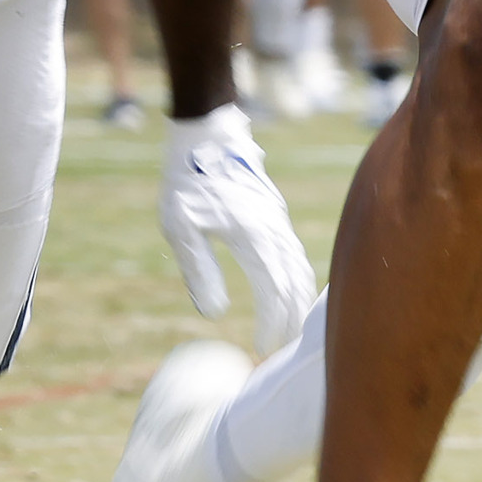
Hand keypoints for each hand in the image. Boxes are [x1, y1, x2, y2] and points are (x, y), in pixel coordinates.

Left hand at [160, 105, 317, 354]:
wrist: (207, 132)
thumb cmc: (186, 179)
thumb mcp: (181, 227)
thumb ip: (199, 270)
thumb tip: (214, 314)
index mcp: (251, 235)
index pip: (273, 289)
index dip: (272, 322)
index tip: (263, 347)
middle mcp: (273, 228)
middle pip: (295, 282)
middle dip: (292, 318)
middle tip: (282, 349)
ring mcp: (278, 218)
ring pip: (300, 265)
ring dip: (299, 299)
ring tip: (293, 327)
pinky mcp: (275, 212)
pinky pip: (295, 251)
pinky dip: (298, 276)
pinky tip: (291, 288)